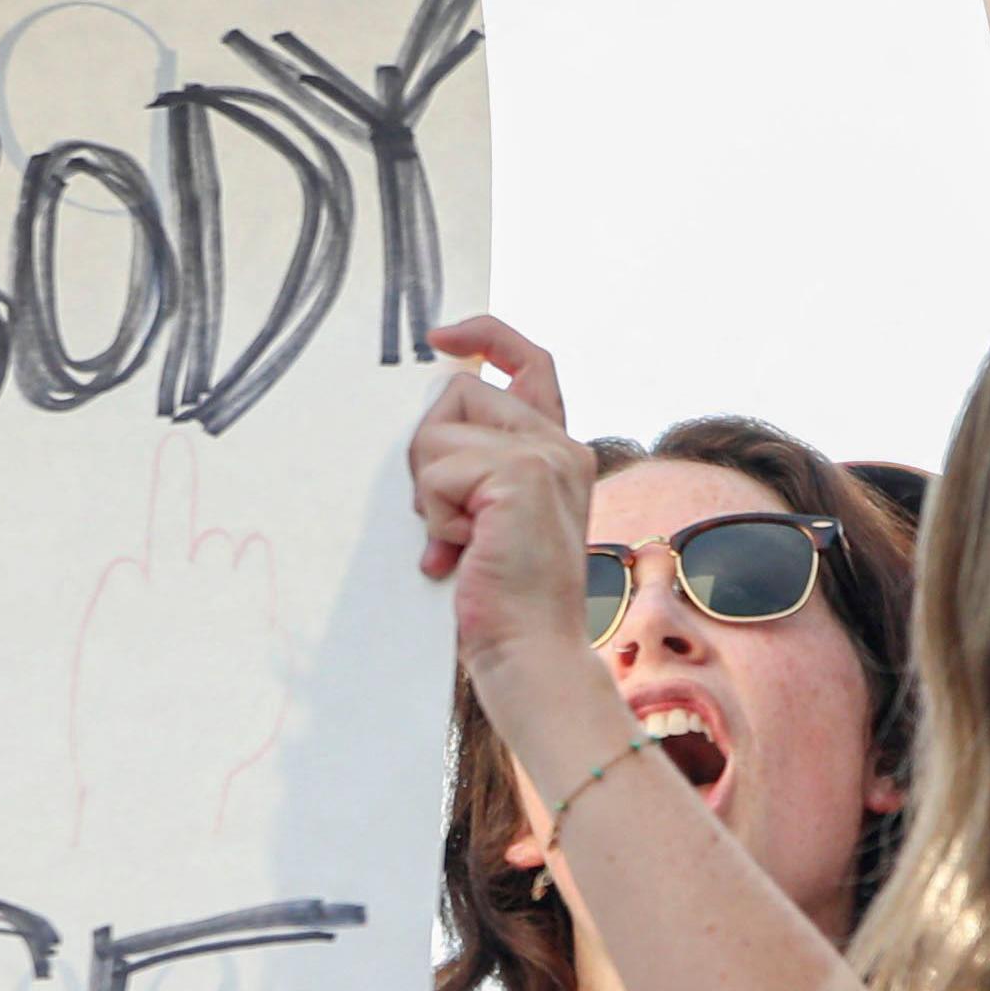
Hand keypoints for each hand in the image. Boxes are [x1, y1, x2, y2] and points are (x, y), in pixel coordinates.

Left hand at [404, 316, 609, 776]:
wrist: (531, 655)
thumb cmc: (505, 601)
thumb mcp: (491, 520)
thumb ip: (477, 468)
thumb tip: (429, 428)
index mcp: (559, 451)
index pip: (529, 362)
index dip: (485, 335)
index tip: (440, 337)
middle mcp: (561, 445)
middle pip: (460, 391)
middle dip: (430, 451)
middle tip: (448, 518)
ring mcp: (545, 456)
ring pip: (439, 430)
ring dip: (430, 492)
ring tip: (463, 541)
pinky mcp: (522, 476)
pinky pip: (438, 469)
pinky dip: (436, 515)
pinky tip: (462, 552)